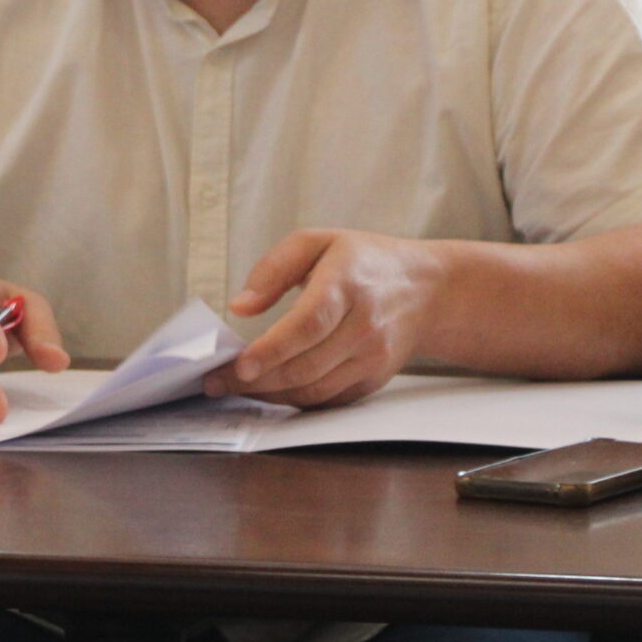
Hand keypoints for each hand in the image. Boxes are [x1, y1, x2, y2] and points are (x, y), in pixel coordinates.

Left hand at [210, 229, 443, 407]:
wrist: (426, 290)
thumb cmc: (363, 261)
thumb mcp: (317, 241)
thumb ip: (274, 268)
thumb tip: (241, 305)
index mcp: (348, 284)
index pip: (309, 325)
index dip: (272, 350)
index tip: (238, 366)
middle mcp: (364, 325)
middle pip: (306, 365)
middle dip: (255, 380)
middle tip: (215, 382)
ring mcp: (373, 357)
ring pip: (315, 389)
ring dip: (270, 394)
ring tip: (234, 388)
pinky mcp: (373, 379)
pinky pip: (328, 400)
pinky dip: (294, 400)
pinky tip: (268, 391)